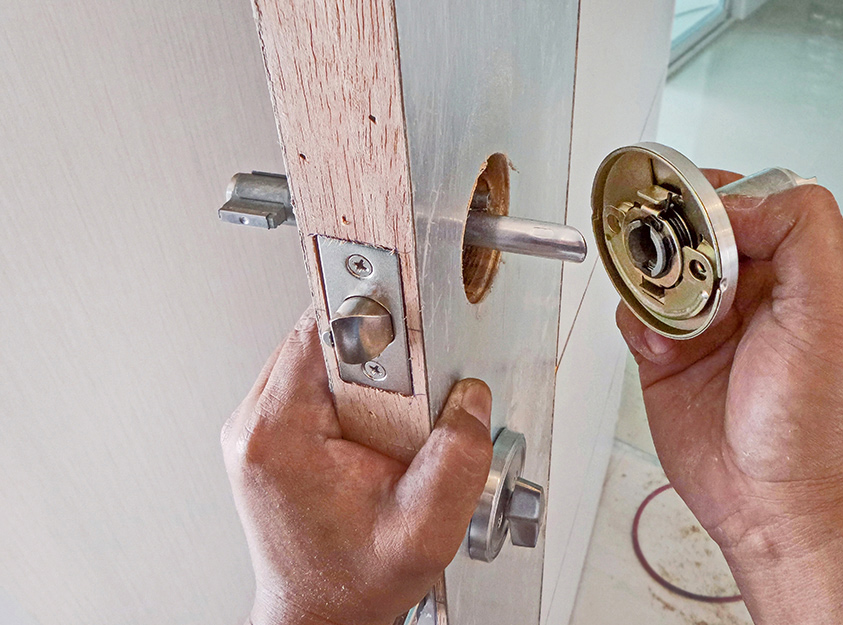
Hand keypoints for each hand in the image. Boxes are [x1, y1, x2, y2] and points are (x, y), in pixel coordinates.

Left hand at [222, 309, 492, 624]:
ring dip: (364, 373)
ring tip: (390, 424)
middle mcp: (255, 426)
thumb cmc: (353, 580)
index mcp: (278, 436)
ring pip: (317, 356)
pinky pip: (312, 382)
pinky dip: (350, 392)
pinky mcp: (268, 434)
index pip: (320, 332)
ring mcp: (256, 429)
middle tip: (406, 403)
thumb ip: (457, 461)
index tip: (406, 337)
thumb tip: (469, 400)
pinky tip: (373, 430)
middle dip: (375, 355)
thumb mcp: (424, 531)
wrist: (322, 612)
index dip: (372, 325)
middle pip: (320, 338)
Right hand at [617, 171, 842, 622]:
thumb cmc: (815, 421)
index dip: (714, 198)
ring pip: (656, 268)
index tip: (690, 210)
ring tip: (661, 309)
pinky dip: (634, 320)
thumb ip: (800, 231)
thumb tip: (735, 202)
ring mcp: (704, 323)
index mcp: (795, 269)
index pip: (748, 202)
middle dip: (669, 234)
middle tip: (658, 248)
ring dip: (648, 280)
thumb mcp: (830, 308)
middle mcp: (749, 290)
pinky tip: (656, 347)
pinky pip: (634, 315)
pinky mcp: (666, 356)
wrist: (775, 503)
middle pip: (692, 229)